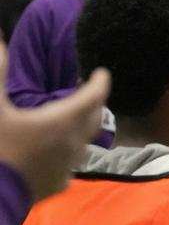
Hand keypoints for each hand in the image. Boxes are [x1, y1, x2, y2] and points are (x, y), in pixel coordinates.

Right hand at [0, 41, 109, 202]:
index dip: (100, 83)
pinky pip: (71, 161)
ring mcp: (67, 167)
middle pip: (93, 118)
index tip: (102, 72)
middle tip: (87, 91)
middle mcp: (72, 144)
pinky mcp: (57, 184)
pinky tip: (57, 148)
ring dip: (82, 126)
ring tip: (72, 116)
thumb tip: (0, 40)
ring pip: (84, 141)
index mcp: (61, 122)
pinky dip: (69, 148)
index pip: (93, 97)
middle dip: (93, 102)